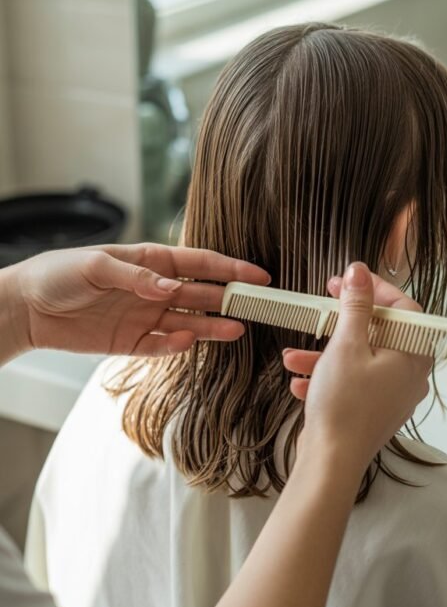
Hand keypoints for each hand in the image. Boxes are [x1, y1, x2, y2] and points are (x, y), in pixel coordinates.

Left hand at [3, 243, 269, 360]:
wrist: (26, 308)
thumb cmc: (57, 274)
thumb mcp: (95, 266)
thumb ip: (135, 276)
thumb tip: (169, 289)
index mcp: (149, 261)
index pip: (198, 263)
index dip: (230, 268)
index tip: (258, 276)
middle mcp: (153, 289)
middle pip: (201, 293)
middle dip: (230, 297)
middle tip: (259, 305)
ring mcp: (145, 316)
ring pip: (189, 321)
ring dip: (213, 325)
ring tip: (237, 328)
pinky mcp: (132, 342)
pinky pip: (163, 345)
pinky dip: (178, 344)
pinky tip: (191, 340)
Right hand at [283, 263, 430, 476]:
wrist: (332, 461)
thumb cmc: (345, 406)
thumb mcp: (347, 345)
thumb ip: (355, 305)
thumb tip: (360, 272)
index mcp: (414, 355)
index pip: (405, 309)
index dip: (377, 291)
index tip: (351, 282)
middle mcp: (409, 375)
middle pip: (380, 333)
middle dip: (344, 323)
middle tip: (325, 306)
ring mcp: (392, 394)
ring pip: (360, 359)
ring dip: (326, 353)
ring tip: (294, 354)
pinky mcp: (373, 410)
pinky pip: (352, 383)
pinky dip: (328, 377)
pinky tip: (299, 380)